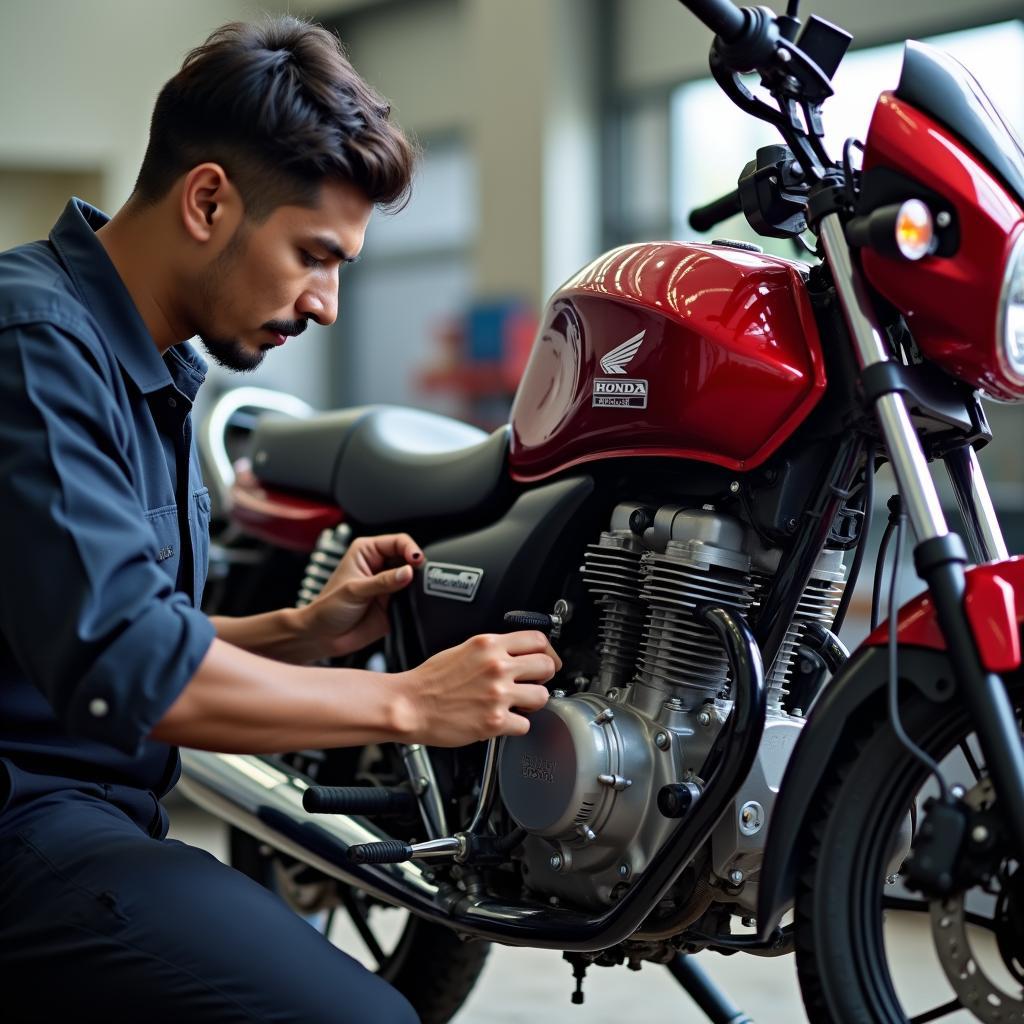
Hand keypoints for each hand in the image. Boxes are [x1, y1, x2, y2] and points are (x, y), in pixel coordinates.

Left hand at [303, 533, 421, 658]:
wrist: (324, 636)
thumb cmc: (328, 607)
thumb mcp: (355, 590)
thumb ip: (383, 581)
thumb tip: (408, 572)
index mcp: (367, 552)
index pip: (398, 542)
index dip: (410, 549)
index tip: (417, 560)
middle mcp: (380, 566)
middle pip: (409, 558)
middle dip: (416, 566)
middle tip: (419, 577)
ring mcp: (389, 585)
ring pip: (414, 579)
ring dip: (418, 584)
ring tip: (416, 591)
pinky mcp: (395, 604)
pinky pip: (413, 599)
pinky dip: (417, 601)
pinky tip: (414, 603)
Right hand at [394, 631, 561, 746]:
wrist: (408, 705)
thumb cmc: (429, 681)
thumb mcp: (462, 650)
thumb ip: (492, 651)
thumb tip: (515, 655)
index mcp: (488, 645)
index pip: (538, 639)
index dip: (547, 651)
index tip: (546, 659)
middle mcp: (496, 667)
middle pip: (547, 666)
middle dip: (543, 676)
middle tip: (533, 683)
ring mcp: (497, 694)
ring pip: (542, 696)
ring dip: (533, 702)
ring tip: (518, 704)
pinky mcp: (494, 721)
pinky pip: (525, 725)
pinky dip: (516, 726)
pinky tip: (503, 721)